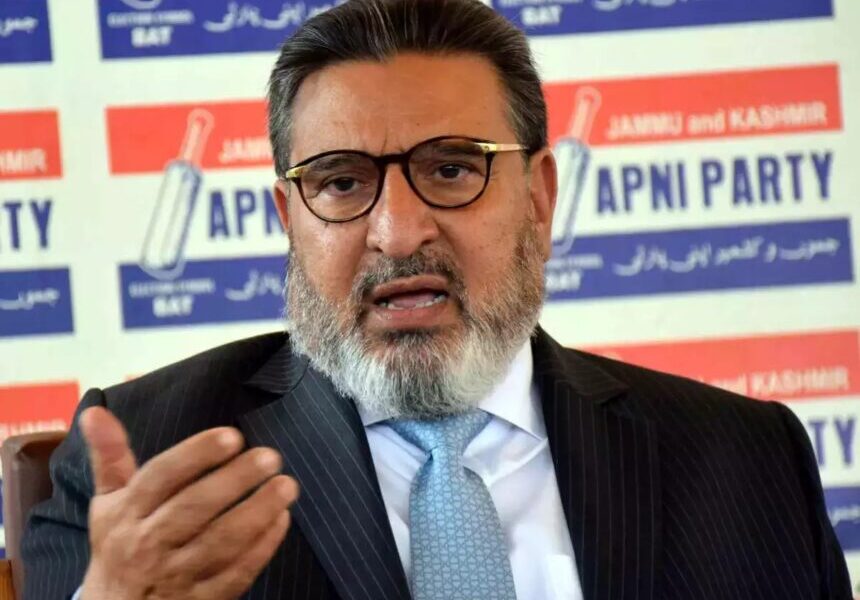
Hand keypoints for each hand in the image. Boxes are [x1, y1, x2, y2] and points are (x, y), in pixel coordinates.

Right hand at [78, 406, 298, 599]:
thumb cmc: (120, 544)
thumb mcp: (108, 502)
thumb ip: (110, 455)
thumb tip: (94, 410)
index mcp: (127, 512)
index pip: (161, 477)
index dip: (196, 454)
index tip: (232, 436)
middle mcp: (148, 543)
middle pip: (193, 508)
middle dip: (235, 480)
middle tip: (271, 457)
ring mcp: (175, 575)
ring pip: (219, 543)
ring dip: (257, 513)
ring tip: (287, 486)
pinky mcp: (201, 599)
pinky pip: (235, 574)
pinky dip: (262, 548)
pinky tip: (281, 520)